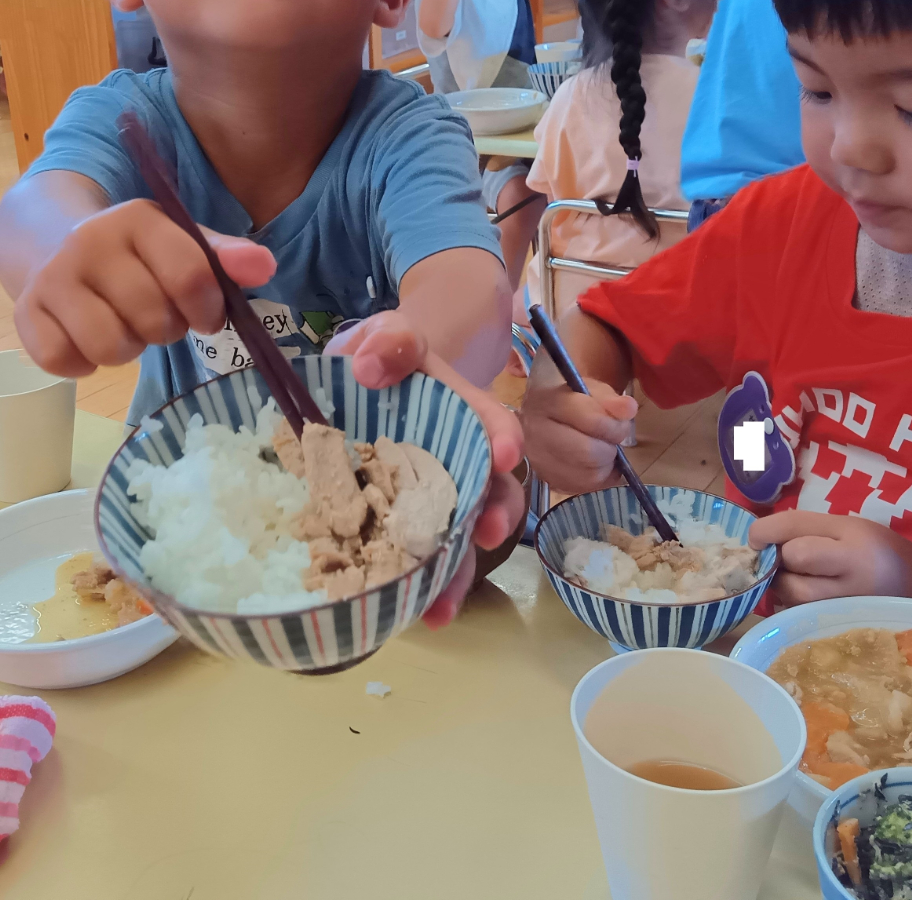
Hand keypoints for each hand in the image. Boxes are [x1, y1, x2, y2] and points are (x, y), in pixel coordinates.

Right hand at [14, 199, 274, 376]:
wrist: (54, 243)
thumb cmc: (139, 255)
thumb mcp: (184, 243)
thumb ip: (227, 257)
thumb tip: (264, 267)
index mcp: (139, 219)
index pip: (191, 276)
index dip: (208, 309)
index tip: (207, 317)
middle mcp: (90, 241)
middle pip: (154, 318)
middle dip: (168, 329)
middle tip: (159, 318)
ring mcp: (54, 277)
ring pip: (110, 346)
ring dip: (128, 350)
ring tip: (126, 328)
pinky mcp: (26, 312)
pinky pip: (64, 361)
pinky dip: (84, 364)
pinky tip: (88, 340)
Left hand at [325, 311, 525, 626]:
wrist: (363, 385)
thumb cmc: (381, 358)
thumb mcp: (388, 337)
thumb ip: (391, 340)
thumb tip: (373, 365)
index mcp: (465, 411)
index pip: (494, 423)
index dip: (504, 438)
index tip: (506, 455)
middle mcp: (465, 458)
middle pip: (493, 488)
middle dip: (496, 513)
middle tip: (488, 534)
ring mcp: (440, 496)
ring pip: (463, 535)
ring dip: (459, 571)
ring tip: (443, 606)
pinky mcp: (411, 525)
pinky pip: (428, 558)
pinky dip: (427, 588)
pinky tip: (416, 616)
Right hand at [519, 376, 637, 492]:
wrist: (541, 416)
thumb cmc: (569, 398)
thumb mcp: (590, 389)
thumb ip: (610, 398)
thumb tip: (629, 409)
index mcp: (546, 401)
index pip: (590, 420)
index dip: (614, 426)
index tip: (619, 423)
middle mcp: (535, 433)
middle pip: (587, 453)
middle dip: (609, 448)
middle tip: (610, 440)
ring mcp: (538, 461)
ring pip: (587, 475)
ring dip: (606, 465)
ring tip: (601, 449)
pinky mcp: (547, 480)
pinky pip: (584, 488)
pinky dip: (598, 477)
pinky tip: (595, 463)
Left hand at [748, 510, 911, 605]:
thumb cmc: (873, 548)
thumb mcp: (845, 526)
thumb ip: (803, 528)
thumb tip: (758, 539)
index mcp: (851, 539)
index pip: (796, 530)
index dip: (767, 530)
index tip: (755, 536)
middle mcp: (851, 572)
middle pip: (794, 561)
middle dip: (781, 558)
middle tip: (786, 559)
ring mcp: (846, 604)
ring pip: (794, 593)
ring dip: (783, 583)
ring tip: (799, 577)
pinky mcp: (840, 627)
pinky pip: (801, 614)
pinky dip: (792, 603)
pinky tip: (805, 596)